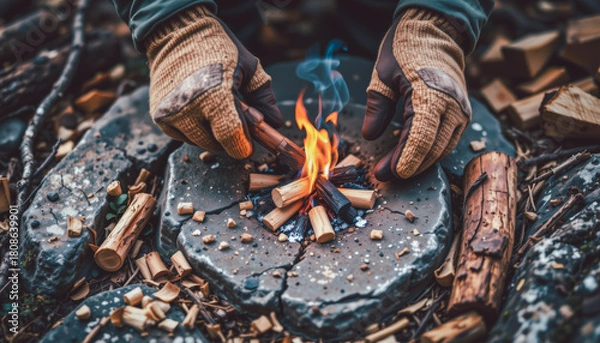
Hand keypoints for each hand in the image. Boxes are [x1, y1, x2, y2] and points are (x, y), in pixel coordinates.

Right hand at [144, 5, 281, 158]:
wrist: (177, 31)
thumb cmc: (217, 46)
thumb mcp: (249, 67)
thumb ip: (264, 98)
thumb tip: (276, 123)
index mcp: (215, 94)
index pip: (232, 139)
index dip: (244, 146)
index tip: (249, 144)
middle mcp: (189, 107)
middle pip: (217, 145)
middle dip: (230, 137)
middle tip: (233, 117)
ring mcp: (171, 113)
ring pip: (200, 143)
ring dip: (211, 134)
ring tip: (214, 108)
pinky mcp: (159, 116)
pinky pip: (183, 137)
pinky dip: (193, 130)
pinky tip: (197, 109)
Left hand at [363, 8, 471, 179]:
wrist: (436, 30)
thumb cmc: (406, 49)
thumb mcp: (383, 75)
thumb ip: (377, 107)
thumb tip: (369, 136)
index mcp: (430, 93)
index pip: (420, 136)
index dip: (405, 159)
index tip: (389, 174)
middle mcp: (451, 104)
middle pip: (432, 147)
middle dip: (408, 165)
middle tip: (383, 175)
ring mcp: (460, 109)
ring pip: (442, 147)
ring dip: (419, 162)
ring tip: (393, 170)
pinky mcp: (461, 112)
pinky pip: (448, 140)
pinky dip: (430, 152)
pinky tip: (411, 157)